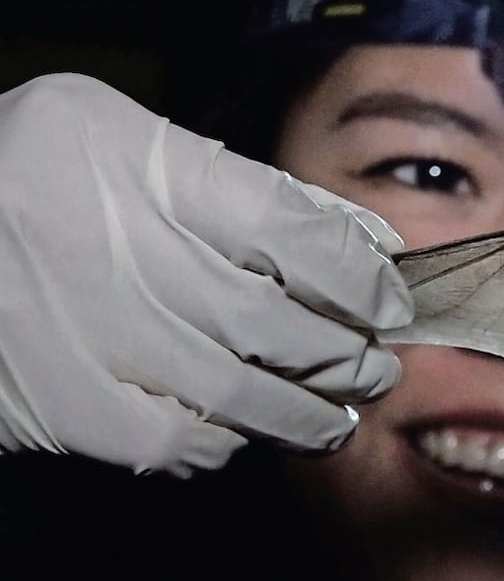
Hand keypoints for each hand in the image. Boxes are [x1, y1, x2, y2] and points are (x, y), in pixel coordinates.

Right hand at [0, 74, 412, 476]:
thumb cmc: (33, 180)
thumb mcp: (125, 141)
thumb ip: (244, 185)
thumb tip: (361, 236)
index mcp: (132, 162)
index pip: (288, 229)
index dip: (357, 274)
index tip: (390, 298)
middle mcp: (111, 249)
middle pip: (273, 320)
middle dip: (346, 351)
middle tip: (379, 361)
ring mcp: (84, 335)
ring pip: (239, 392)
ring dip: (310, 410)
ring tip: (344, 410)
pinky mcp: (62, 406)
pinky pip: (175, 440)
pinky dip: (226, 440)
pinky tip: (246, 429)